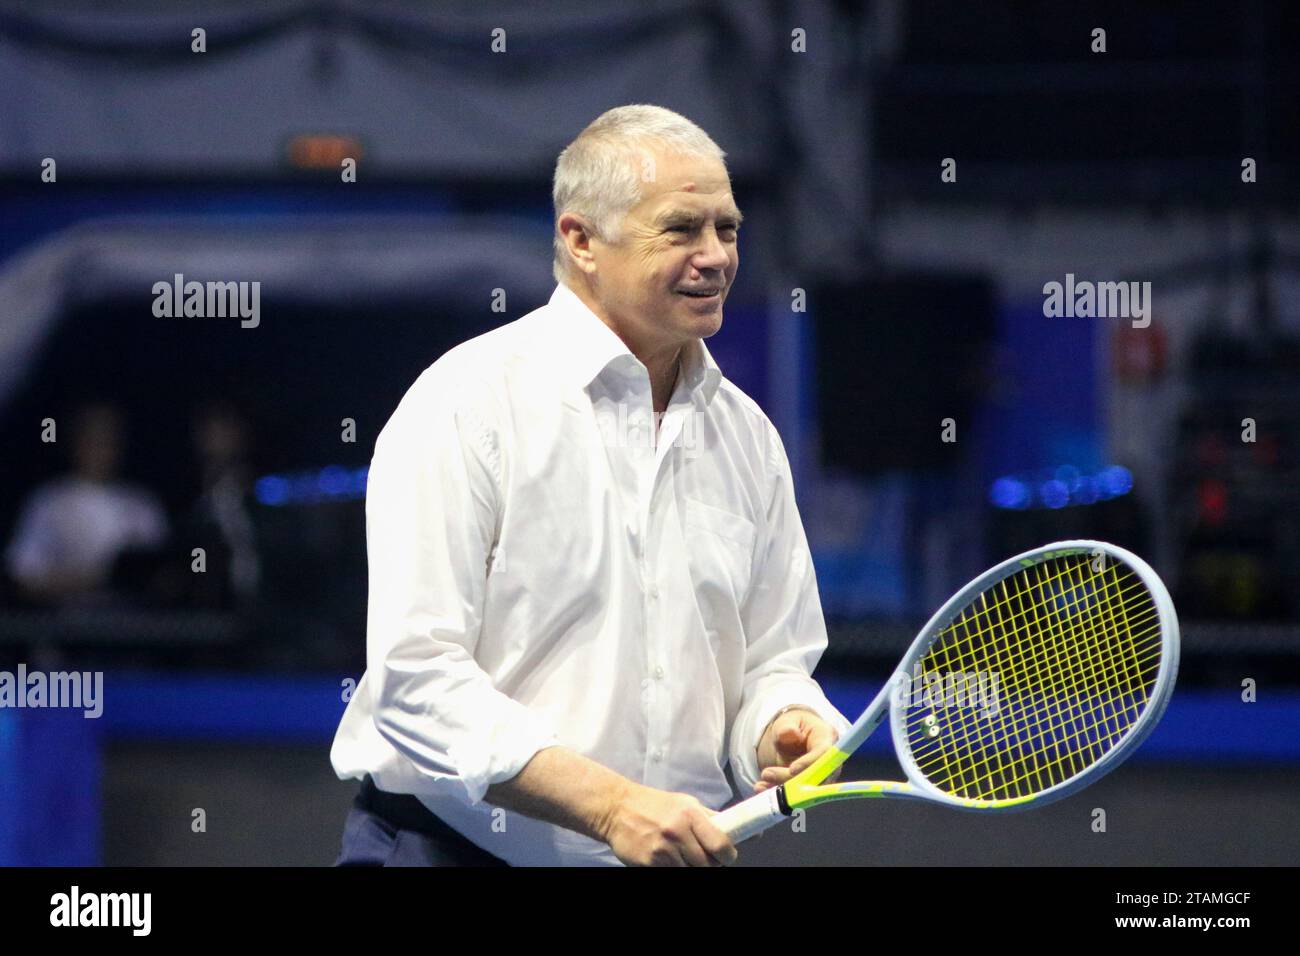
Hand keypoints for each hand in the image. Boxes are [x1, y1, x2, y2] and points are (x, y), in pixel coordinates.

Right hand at [600, 781, 736, 866]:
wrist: (616, 808)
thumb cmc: (654, 805)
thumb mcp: (684, 803)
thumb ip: (708, 818)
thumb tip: (738, 828)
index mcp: (690, 815)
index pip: (720, 845)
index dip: (728, 856)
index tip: (727, 856)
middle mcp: (677, 832)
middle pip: (707, 864)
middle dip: (710, 864)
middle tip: (705, 859)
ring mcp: (662, 850)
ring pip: (690, 872)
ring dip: (691, 868)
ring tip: (684, 857)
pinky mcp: (649, 863)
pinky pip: (671, 874)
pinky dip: (673, 869)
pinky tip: (668, 860)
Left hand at [755, 707, 839, 792]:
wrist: (791, 739)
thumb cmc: (792, 726)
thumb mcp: (787, 721)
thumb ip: (787, 727)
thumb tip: (790, 732)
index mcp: (827, 737)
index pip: (824, 754)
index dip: (809, 763)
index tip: (792, 769)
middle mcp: (829, 760)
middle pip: (816, 776)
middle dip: (791, 779)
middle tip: (766, 774)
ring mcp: (822, 776)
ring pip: (806, 789)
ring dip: (783, 790)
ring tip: (760, 785)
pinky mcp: (810, 787)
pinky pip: (797, 794)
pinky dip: (779, 794)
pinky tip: (763, 788)